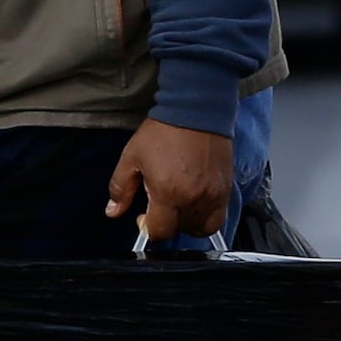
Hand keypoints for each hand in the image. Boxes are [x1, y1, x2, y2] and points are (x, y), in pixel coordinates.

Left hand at [106, 117, 238, 244]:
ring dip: (187, 223)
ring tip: (179, 206)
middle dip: (167, 223)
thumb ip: (120, 188)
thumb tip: (113, 211)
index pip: (160, 231)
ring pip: (201, 227)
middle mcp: (194, 198)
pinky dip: (206, 217)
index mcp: (168, 192)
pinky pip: (219, 217)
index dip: (148, 228)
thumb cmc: (164, 131)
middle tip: (160, 206)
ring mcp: (214, 194)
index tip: (144, 216)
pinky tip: (196, 202)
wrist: (198, 110)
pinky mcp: (226, 188)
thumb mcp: (132, 157)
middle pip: (180, 230)